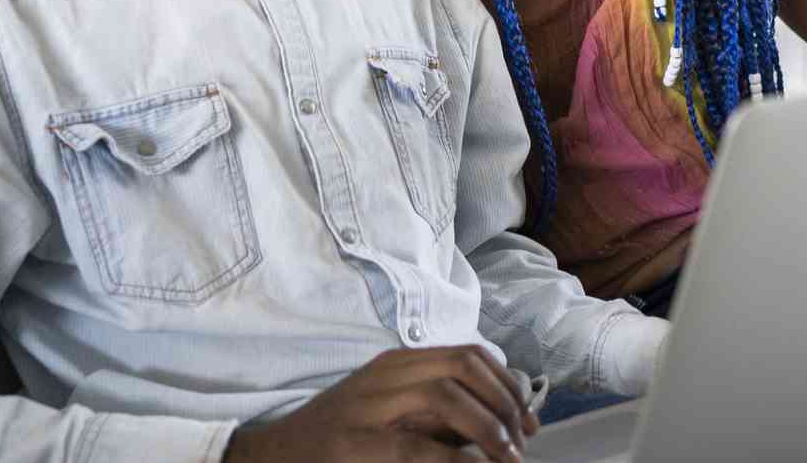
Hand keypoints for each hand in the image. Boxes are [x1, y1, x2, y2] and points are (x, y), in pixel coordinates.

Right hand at [225, 347, 540, 462]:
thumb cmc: (340, 434)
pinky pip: (417, 445)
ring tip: (508, 456)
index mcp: (398, 363)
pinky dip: (455, 458)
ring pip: (446, 396)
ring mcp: (370, 407)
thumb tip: (497, 420)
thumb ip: (435, 411)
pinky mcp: (358, 444)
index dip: (507, 383)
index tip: (529, 417)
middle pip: (464, 366)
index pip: (468, 355)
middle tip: (523, 439)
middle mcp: (387, 375)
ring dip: (488, 426)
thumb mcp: (390, 409)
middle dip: (504, 401)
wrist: (276, 454)